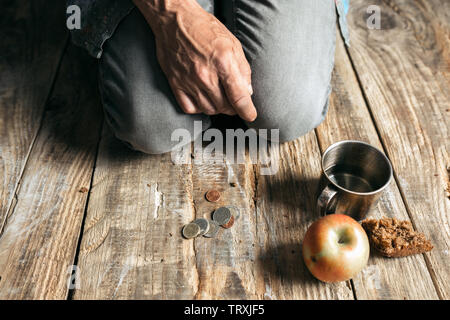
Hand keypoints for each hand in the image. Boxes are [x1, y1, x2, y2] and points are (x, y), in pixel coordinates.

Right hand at [134, 0, 256, 120]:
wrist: (174, 20)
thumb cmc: (204, 29)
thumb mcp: (232, 43)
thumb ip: (242, 69)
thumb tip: (247, 92)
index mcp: (223, 62)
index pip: (239, 97)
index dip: (247, 111)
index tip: (250, 115)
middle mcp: (205, 75)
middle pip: (224, 107)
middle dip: (233, 107)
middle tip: (233, 99)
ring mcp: (189, 81)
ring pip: (209, 109)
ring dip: (217, 107)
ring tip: (219, 96)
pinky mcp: (176, 84)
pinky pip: (190, 108)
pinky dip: (199, 108)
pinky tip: (203, 98)